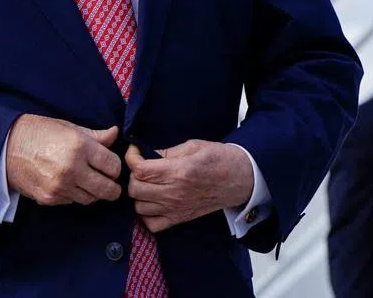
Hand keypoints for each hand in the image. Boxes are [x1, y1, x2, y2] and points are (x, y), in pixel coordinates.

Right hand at [5, 115, 122, 205]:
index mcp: (80, 146)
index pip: (113, 165)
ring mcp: (60, 186)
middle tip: (109, 182)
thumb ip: (94, 135)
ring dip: (93, 192)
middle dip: (112, 186)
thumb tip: (114, 134)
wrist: (6, 146)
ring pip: (91, 198)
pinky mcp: (50, 198)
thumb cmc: (38, 132)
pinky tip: (69, 183)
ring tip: (87, 181)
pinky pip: (73, 201)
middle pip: (107, 189)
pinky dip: (75, 195)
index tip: (110, 165)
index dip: (115, 166)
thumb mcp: (68, 127)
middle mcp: (72, 168)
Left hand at [126, 140, 253, 232]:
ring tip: (147, 183)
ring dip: (138, 194)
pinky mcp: (180, 219)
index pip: (140, 170)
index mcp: (178, 172)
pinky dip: (147, 214)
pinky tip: (152, 201)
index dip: (131, 157)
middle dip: (133, 175)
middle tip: (142, 166)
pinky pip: (152, 225)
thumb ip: (167, 152)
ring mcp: (176, 209)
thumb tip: (146, 154)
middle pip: (134, 189)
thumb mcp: (193, 146)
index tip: (135, 151)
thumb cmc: (219, 159)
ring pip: (139, 207)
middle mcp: (174, 193)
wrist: (241, 179)